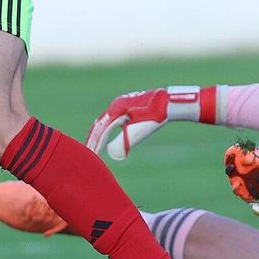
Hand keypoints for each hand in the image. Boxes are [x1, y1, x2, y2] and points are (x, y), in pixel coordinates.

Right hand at [86, 85, 213, 159]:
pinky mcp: (130, 104)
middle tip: (88, 152)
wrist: (170, 102)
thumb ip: (122, 143)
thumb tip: (112, 153)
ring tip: (96, 145)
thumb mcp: (137, 132)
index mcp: (116, 109)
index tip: (91, 156)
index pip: (101, 130)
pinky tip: (111, 135)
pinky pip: (115, 118)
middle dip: (93, 138)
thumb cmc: (155, 116)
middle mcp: (117, 104)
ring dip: (101, 133)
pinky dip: (109, 129)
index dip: (95, 144)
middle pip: (100, 124)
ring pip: (107, 120)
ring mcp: (123, 102)